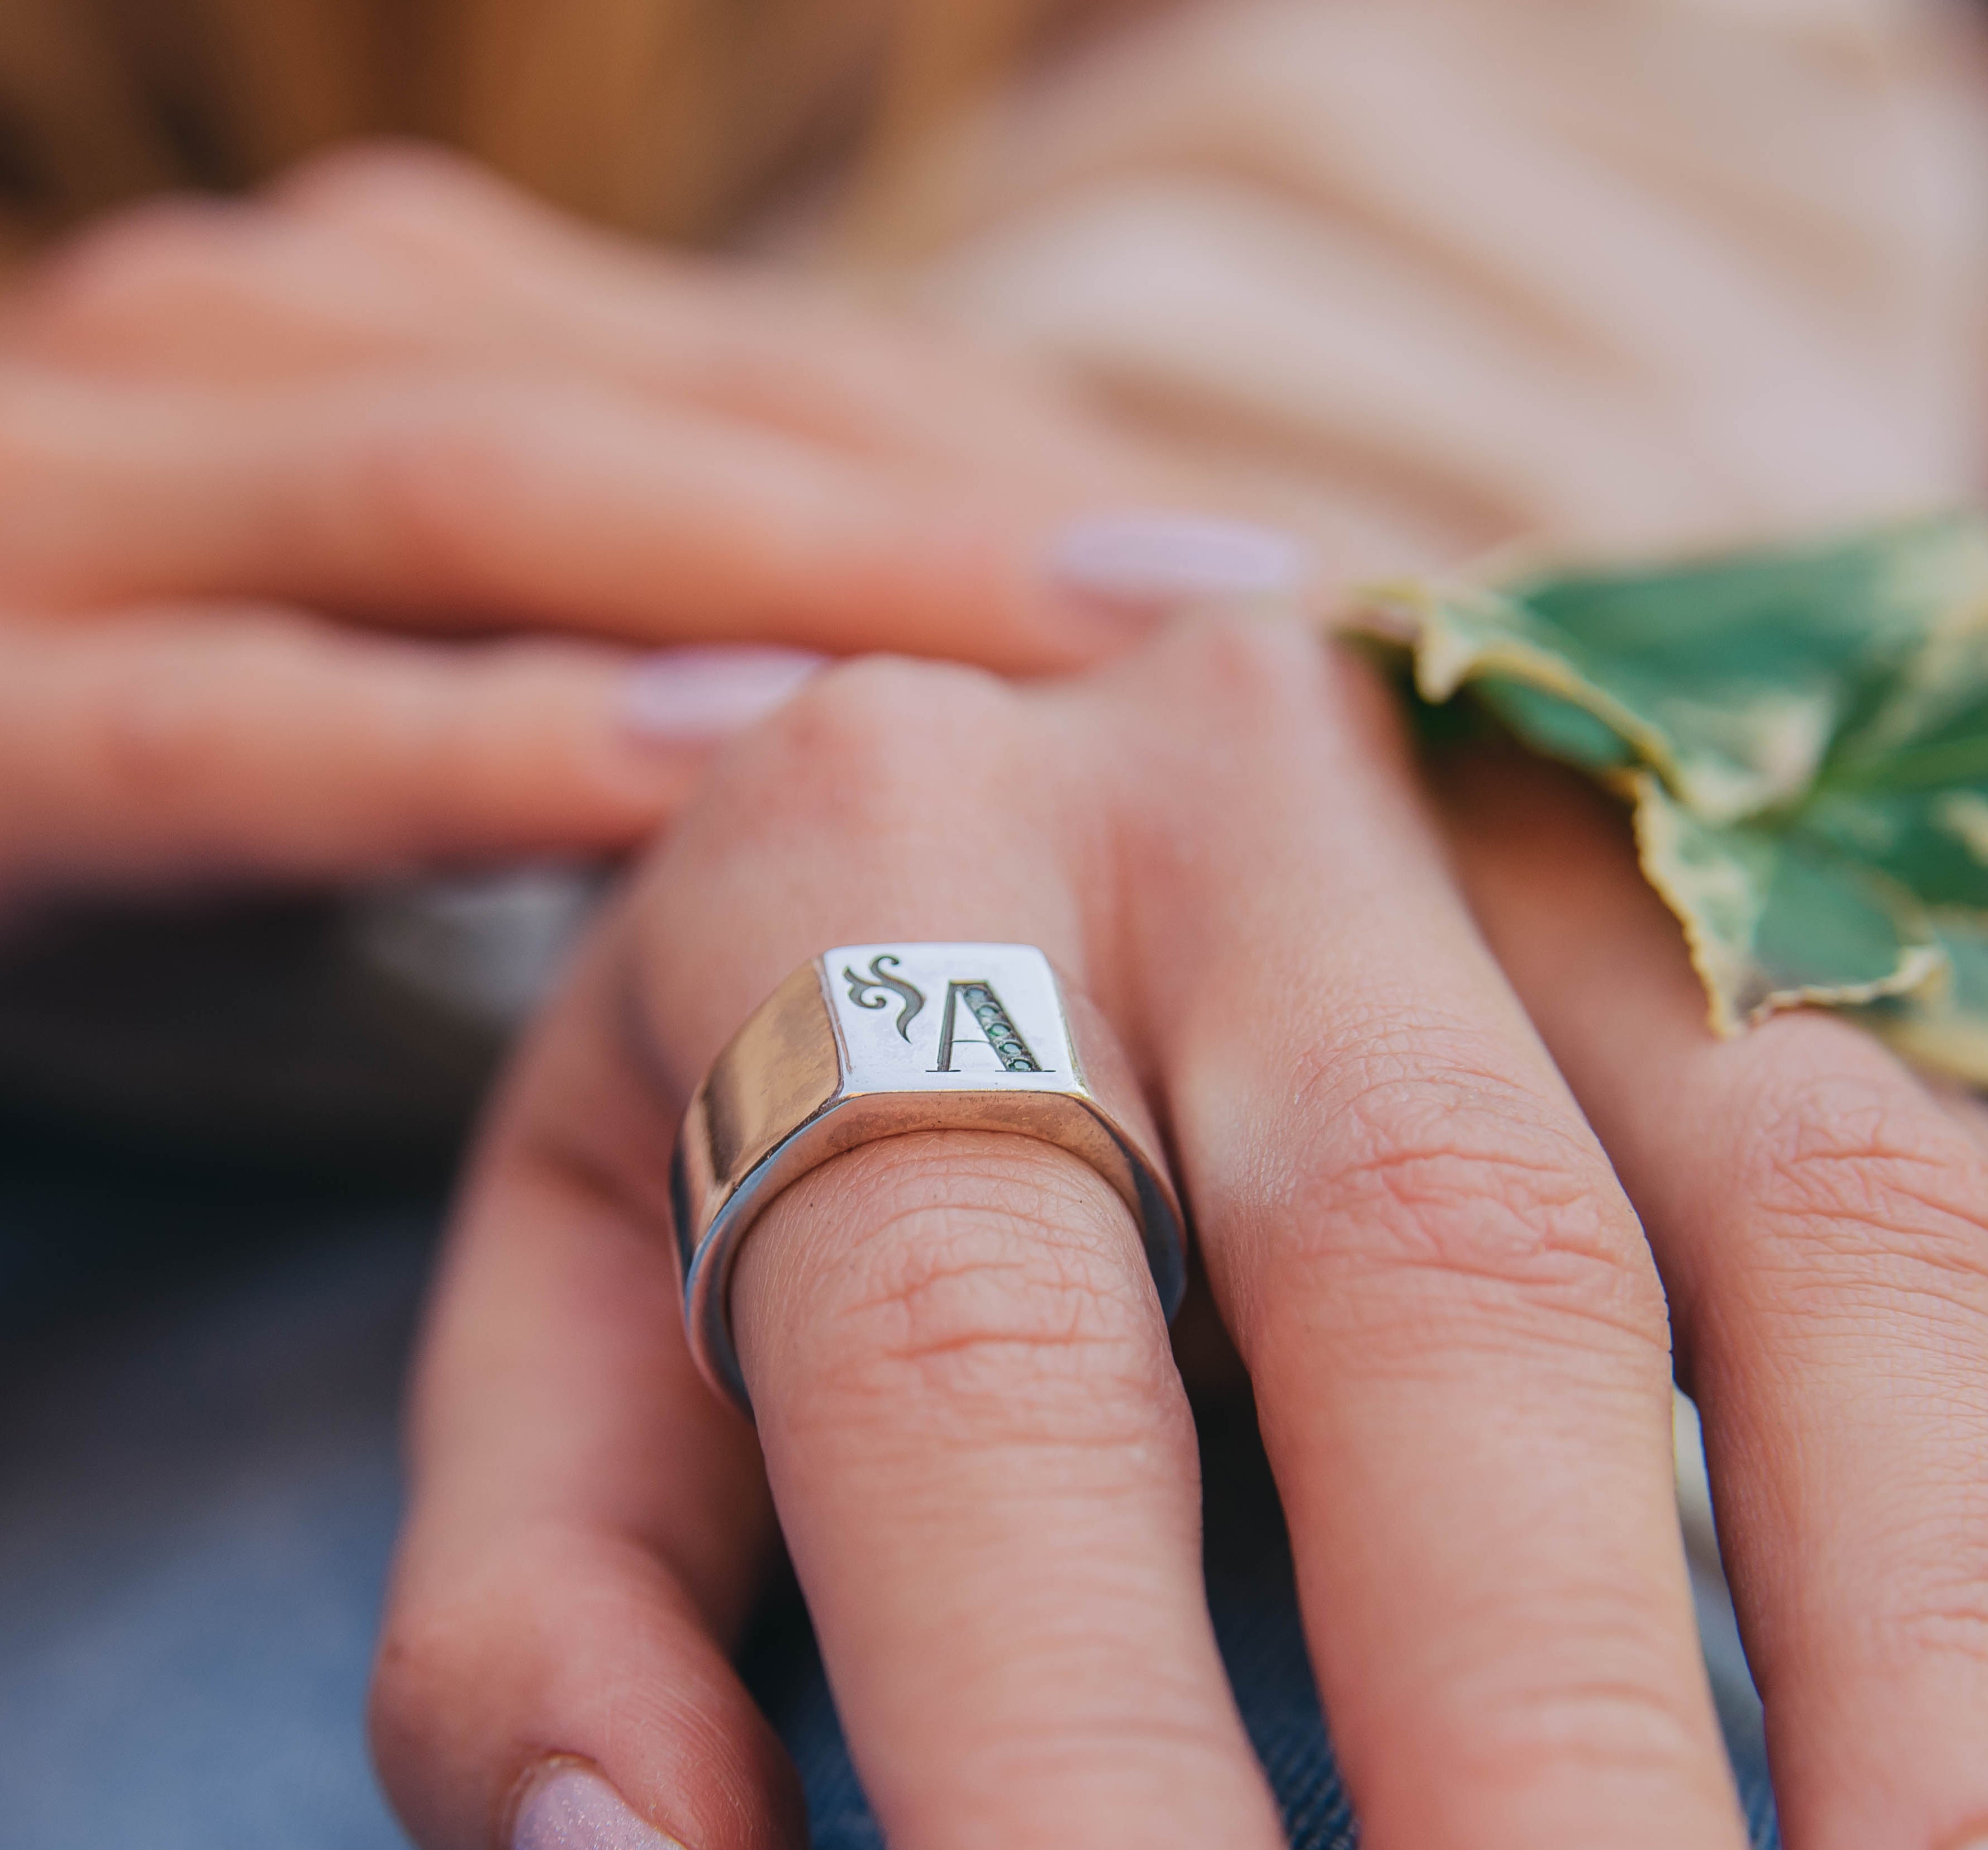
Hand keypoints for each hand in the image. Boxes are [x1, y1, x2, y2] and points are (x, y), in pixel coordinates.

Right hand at [0, 143, 1220, 891]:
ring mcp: (98, 516)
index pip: (771, 380)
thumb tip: (944, 716)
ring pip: (490, 500)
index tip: (1269, 576)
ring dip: (796, 566)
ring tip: (1079, 645)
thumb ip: (642, 630)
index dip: (1027, 461)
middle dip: (977, 494)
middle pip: (684, 405)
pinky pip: (246, 723)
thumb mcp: (419, 646)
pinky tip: (698, 772)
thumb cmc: (165, 736)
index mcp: (389, 338)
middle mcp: (255, 359)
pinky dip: (477, 745)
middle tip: (1261, 603)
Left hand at [384, 612, 1987, 1849]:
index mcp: (859, 873)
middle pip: (1437, 1268)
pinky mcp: (1769, 892)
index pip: (968, 1362)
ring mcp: (1542, 822)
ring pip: (1813, 1207)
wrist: (1030, 728)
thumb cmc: (768, 1070)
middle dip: (1556, 1767)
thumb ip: (542, 1611)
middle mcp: (1234, 804)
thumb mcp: (568, 1282)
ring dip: (1934, 1657)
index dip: (1085, 1794)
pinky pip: (1968, 1195)